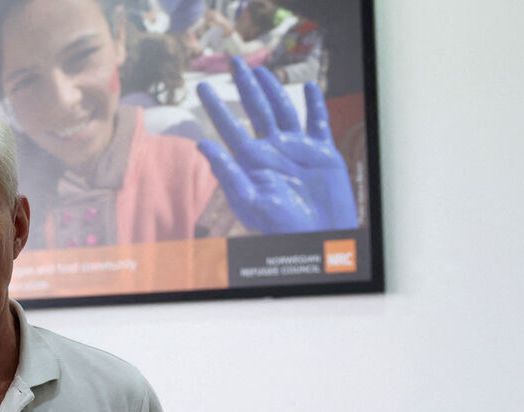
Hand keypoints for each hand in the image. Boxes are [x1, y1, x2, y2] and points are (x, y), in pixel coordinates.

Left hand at [196, 57, 357, 232]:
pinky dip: (316, 106)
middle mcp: (274, 150)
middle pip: (257, 110)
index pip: (230, 127)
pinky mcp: (323, 152)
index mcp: (253, 161)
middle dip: (245, 86)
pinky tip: (310, 88)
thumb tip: (202, 145)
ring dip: (274, 89)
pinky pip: (318, 123)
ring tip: (261, 70)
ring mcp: (298, 149)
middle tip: (233, 62)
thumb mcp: (249, 201)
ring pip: (284, 110)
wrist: (318, 237)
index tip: (200, 87)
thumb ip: (227, 173)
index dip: (216, 106)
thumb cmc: (281, 227)